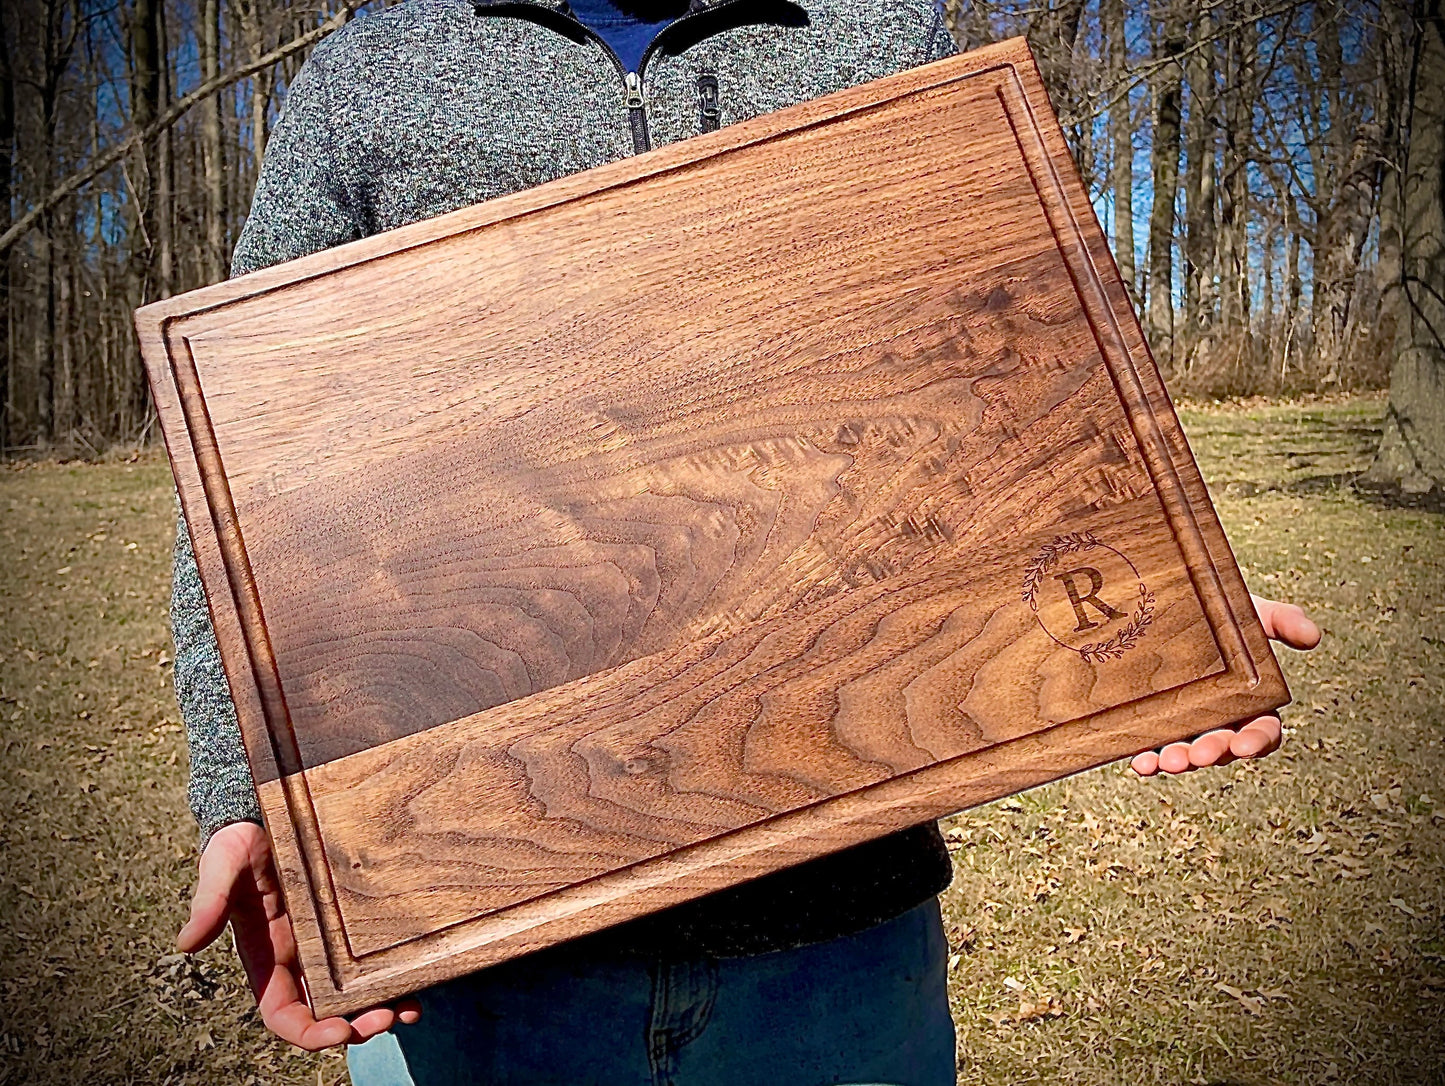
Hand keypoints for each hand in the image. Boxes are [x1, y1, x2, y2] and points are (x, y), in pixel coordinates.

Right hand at [177, 821, 420, 1049]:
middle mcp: (300, 960)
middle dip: (357, 1025)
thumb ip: (208, 904)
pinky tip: (421, 974)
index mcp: (266, 960)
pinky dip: (396, 971)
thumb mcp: (221, 868)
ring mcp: (329, 942)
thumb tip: (186, 945)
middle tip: (389, 1018)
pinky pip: (375, 955)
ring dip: (384, 1007)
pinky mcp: (352, 919)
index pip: (284, 1014)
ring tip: (412, 1009)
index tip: (339, 1032)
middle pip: (329, 1012)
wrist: (261, 812)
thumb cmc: (236, 844)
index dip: (309, 1032)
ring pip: (357, 991)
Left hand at [1131, 595, 1320, 776]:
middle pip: (1222, 747)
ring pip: (1187, 752)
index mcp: (1251, 702)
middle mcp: (1220, 719)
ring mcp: (1186, 723)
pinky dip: (1148, 759)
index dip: (1257, 741)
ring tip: (1166, 761)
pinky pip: (1152, 747)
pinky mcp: (1154, 721)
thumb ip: (1285, 620)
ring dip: (1179, 761)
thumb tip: (1312, 635)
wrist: (1179, 601)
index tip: (1244, 745)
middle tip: (1198, 754)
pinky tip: (1139, 762)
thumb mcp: (1255, 612)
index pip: (1262, 730)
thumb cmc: (1225, 612)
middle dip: (1212, 753)